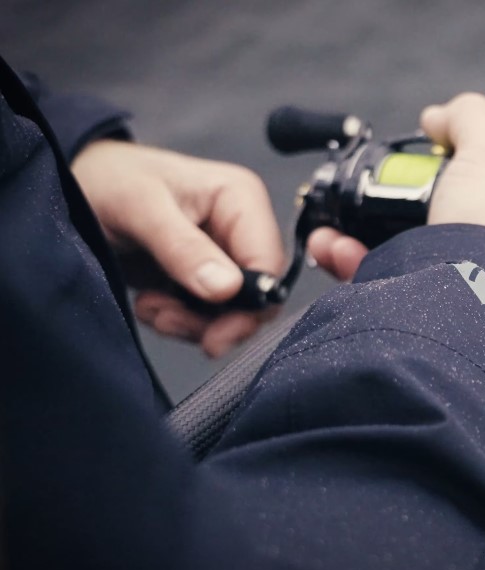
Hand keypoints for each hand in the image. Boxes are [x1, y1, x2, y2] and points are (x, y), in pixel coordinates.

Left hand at [72, 140, 284, 357]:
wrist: (78, 186)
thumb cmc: (110, 180)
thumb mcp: (141, 208)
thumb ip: (183, 248)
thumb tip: (228, 289)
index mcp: (241, 200)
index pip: (268, 263)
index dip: (251, 304)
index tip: (216, 335)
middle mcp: (240, 229)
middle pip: (256, 295)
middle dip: (215, 320)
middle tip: (168, 322)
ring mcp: (222, 255)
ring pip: (232, 312)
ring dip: (190, 322)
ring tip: (150, 308)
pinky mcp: (202, 277)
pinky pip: (207, 315)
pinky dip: (178, 320)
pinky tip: (149, 304)